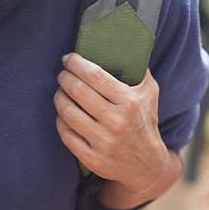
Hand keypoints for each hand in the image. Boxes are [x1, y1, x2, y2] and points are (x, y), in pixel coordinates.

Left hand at [53, 54, 167, 190]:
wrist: (147, 165)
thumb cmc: (145, 121)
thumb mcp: (150, 93)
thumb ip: (139, 69)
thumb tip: (122, 44)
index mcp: (129, 102)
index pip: (95, 76)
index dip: (77, 64)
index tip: (69, 58)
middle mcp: (116, 122)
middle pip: (78, 91)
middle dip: (65, 78)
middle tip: (62, 74)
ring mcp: (103, 142)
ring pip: (68, 112)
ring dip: (59, 97)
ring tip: (60, 91)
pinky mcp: (93, 159)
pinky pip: (66, 134)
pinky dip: (60, 120)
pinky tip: (62, 113)